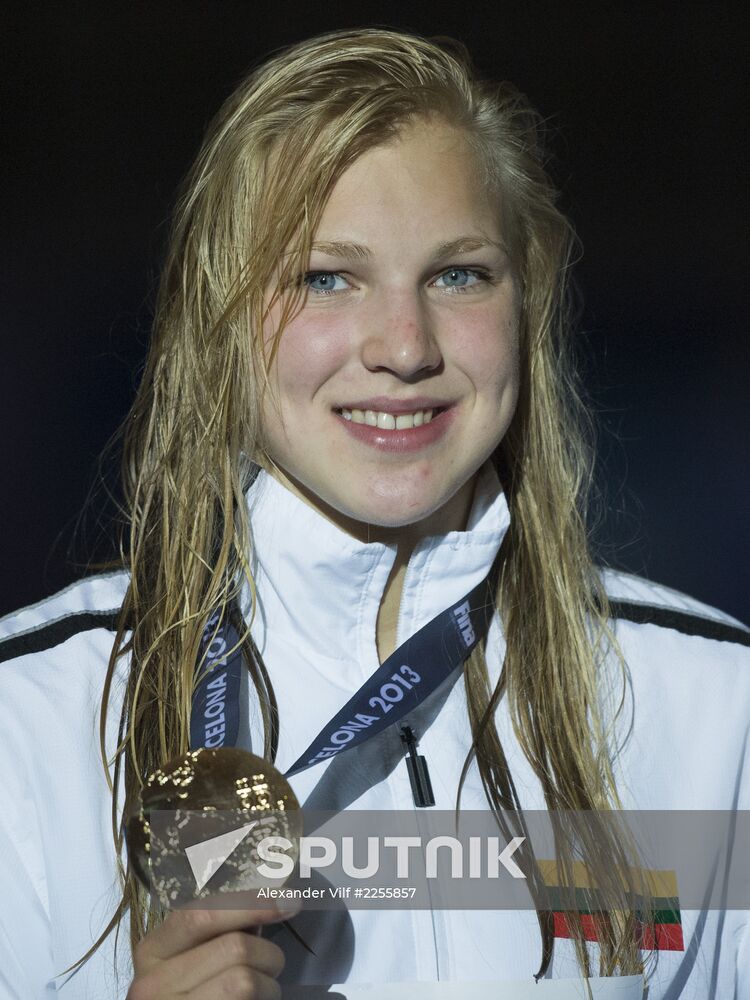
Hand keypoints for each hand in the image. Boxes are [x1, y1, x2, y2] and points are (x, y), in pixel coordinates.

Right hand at [127, 897, 297, 998]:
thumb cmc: (187, 992)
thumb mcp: (186, 960)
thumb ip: (215, 935)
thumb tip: (266, 909)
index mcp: (152, 952)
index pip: (201, 915)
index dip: (249, 903)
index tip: (290, 901)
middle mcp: (153, 985)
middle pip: (235, 947)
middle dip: (268, 953)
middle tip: (272, 964)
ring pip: (246, 981)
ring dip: (269, 985)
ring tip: (263, 990)